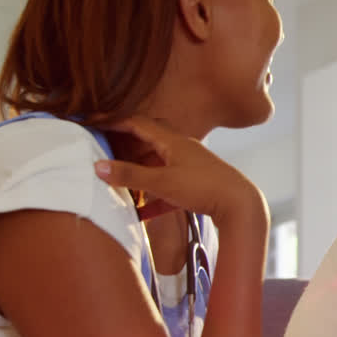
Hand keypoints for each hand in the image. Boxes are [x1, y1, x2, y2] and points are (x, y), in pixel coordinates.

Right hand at [92, 116, 265, 224]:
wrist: (241, 206)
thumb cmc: (205, 188)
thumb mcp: (162, 182)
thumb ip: (130, 175)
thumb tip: (98, 166)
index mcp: (173, 141)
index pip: (138, 123)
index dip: (115, 122)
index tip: (95, 124)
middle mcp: (182, 148)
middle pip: (148, 141)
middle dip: (125, 145)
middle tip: (104, 151)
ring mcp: (190, 166)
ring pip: (158, 165)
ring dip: (138, 173)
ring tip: (118, 183)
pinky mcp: (196, 185)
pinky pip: (169, 187)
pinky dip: (153, 197)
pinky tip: (142, 213)